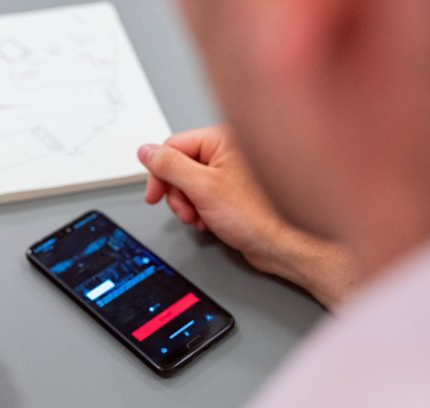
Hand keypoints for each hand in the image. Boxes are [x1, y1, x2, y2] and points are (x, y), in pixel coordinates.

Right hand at [138, 126, 356, 309]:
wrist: (282, 245)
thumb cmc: (258, 215)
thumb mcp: (203, 187)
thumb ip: (170, 166)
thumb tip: (146, 151)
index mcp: (223, 139)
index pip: (174, 147)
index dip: (160, 172)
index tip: (154, 194)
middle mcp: (228, 152)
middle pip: (180, 168)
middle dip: (177, 194)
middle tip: (186, 211)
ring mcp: (229, 174)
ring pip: (189, 186)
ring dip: (188, 206)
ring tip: (200, 218)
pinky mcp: (231, 194)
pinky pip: (202, 198)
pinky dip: (200, 213)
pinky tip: (210, 222)